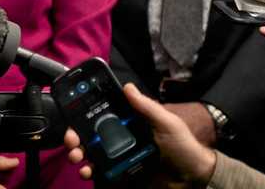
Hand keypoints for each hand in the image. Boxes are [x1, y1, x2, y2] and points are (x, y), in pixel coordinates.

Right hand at [63, 83, 215, 185]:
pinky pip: (99, 170)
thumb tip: (127, 86)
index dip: (82, 112)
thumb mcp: (167, 123)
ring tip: (77, 158)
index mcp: (128, 121)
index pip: (99, 113)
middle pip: (88, 133)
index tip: (71, 113)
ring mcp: (118, 155)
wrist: (193, 178)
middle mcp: (119, 136)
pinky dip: (89, 170)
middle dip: (74, 136)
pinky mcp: (120, 173)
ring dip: (77, 153)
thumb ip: (147, 107)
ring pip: (89, 151)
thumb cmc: (183, 146)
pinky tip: (87, 171)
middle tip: (72, 141)